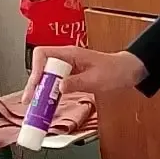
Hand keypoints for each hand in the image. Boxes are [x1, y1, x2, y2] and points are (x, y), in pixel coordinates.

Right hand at [24, 46, 144, 101]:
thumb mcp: (97, 79)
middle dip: (34, 84)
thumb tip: (59, 87)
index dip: (36, 68)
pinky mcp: (71, 76)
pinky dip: (50, 93)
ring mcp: (68, 67)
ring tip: (35, 105)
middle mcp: (66, 59)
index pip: (42, 54)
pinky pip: (55, 83)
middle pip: (41, 67)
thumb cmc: (116, 70)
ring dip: (40, 90)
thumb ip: (77, 82)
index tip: (37, 84)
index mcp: (70, 53)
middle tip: (30, 100)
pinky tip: (47, 103)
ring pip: (46, 76)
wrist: (129, 71)